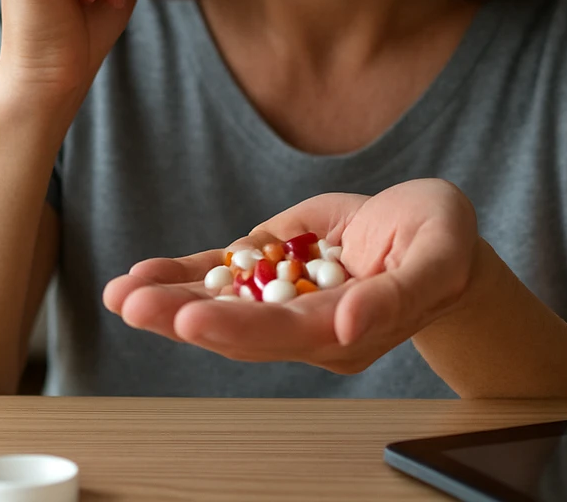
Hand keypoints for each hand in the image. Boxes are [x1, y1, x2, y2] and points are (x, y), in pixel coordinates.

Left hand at [102, 179, 480, 373]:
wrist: (434, 233)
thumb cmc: (445, 243)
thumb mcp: (440, 258)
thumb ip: (399, 296)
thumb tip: (350, 324)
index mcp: (348, 329)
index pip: (287, 333)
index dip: (239, 327)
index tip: (193, 319)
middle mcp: (308, 324)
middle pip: (240, 326)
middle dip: (183, 315)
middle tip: (133, 304)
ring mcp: (286, 296)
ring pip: (222, 304)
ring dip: (170, 299)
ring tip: (121, 294)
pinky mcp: (274, 265)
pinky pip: (223, 274)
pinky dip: (183, 274)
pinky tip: (141, 276)